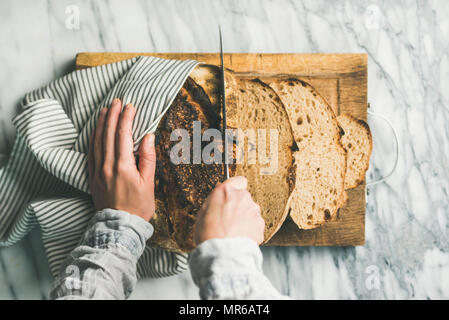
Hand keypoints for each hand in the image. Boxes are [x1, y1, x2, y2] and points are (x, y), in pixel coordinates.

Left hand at [88, 98, 155, 220]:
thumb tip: (149, 137)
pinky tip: (96, 131)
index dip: (127, 119)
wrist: (120, 226)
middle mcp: (107, 166)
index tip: (131, 106)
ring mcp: (97, 171)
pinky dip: (93, 138)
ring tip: (105, 110)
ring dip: (101, 123)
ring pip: (97, 141)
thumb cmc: (139, 206)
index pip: (123, 136)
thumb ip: (148, 158)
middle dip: (112, 115)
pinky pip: (90, 153)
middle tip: (117, 101)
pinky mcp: (92, 177)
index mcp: (123, 166)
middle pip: (108, 134)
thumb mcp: (149, 183)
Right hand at [194, 176, 264, 244]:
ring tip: (233, 231)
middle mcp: (242, 197)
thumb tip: (218, 199)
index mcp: (226, 190)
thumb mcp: (202, 212)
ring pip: (250, 211)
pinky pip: (255, 224)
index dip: (234, 188)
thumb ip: (215, 200)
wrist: (224, 253)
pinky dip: (250, 229)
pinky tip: (239, 237)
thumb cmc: (210, 234)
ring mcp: (253, 210)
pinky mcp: (260, 224)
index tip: (232, 194)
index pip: (237, 180)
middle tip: (228, 219)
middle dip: (238, 206)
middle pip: (243, 197)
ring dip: (244, 218)